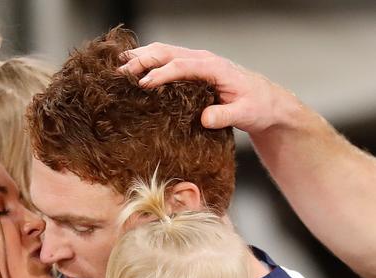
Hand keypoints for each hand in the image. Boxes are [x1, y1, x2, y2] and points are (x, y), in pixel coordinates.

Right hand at [119, 42, 292, 134]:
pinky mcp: (193, 69)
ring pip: (164, 52)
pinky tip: (134, 69)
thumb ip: (225, 115)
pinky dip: (149, 62)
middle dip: (142, 60)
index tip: (142, 85)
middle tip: (120, 72)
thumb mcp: (245, 114)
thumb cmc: (257, 107)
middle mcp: (203, 60)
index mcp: (214, 67)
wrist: (266, 101)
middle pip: (167, 52)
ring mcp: (197, 62)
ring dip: (141, 57)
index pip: (181, 66)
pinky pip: (167, 60)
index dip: (160, 74)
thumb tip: (205, 118)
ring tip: (119, 65)